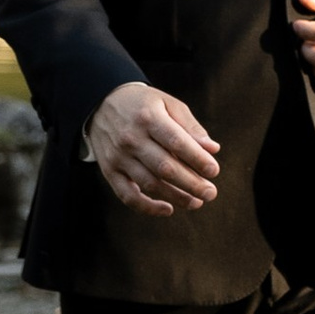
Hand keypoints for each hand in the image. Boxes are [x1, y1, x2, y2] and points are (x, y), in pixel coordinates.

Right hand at [90, 80, 222, 215]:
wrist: (100, 103)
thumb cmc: (143, 105)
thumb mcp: (167, 104)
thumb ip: (190, 126)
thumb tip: (213, 149)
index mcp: (149, 117)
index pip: (177, 142)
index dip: (197, 159)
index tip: (214, 171)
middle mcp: (131, 138)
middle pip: (165, 167)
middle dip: (191, 184)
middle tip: (210, 193)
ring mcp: (118, 156)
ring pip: (150, 184)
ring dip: (176, 197)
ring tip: (196, 202)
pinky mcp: (109, 171)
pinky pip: (127, 196)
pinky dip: (148, 208)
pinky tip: (168, 209)